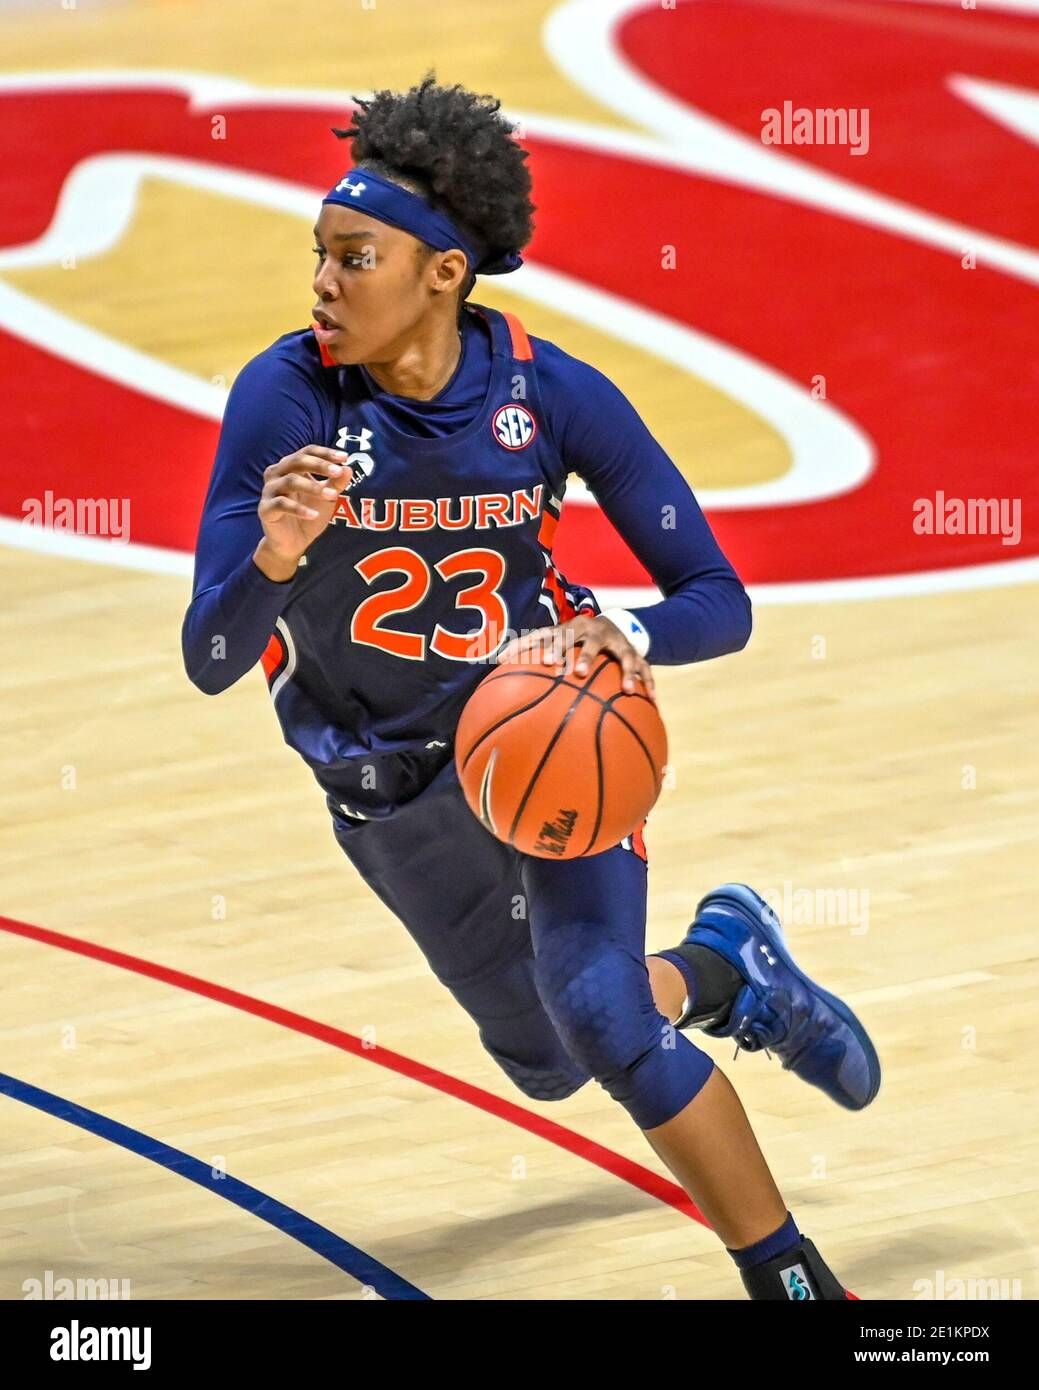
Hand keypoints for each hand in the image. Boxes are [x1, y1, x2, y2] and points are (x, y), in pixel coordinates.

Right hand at [254, 445, 350, 576]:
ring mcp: (269, 490)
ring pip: (290, 481)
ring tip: (332, 495)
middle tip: (338, 472)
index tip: (344, 457)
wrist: (293, 542)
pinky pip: (282, 504)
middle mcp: (277, 473)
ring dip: (313, 487)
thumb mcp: (327, 497)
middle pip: (297, 461)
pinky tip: (314, 515)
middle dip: (320, 465)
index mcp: (291, 466)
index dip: (325, 453)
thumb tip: (348, 469)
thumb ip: (336, 483)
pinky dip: (299, 509)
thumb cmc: (309, 513)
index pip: (307, 452)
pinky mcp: (265, 509)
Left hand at [497, 612, 655, 697]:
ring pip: (623, 655)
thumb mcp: (555, 639)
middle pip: (591, 642)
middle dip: (588, 656)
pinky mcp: (636, 653)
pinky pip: (645, 669)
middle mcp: (595, 632)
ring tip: (626, 689)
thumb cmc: (574, 638)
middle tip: (579, 673)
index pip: (558, 635)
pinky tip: (652, 700)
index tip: (544, 662)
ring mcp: (618, 642)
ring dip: (624, 671)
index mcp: (571, 629)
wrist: (613, 623)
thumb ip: (529, 648)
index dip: (552, 646)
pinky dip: (648, 683)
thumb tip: (494, 659)